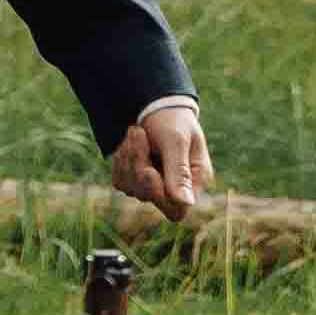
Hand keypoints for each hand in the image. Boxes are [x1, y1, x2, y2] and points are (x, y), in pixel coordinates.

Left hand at [107, 104, 211, 218]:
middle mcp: (175, 188)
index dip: (158, 194)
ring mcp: (153, 186)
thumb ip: (179, 171)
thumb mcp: (176, 140)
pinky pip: (120, 181)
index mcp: (195, 180)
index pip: (177, 210)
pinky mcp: (135, 181)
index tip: (148, 170)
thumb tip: (186, 203)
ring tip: (136, 130)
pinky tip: (130, 142)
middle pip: (148, 197)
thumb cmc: (172, 118)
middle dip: (138, 165)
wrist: (155, 104)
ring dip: (128, 157)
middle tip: (138, 133)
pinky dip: (121, 160)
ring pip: (130, 188)